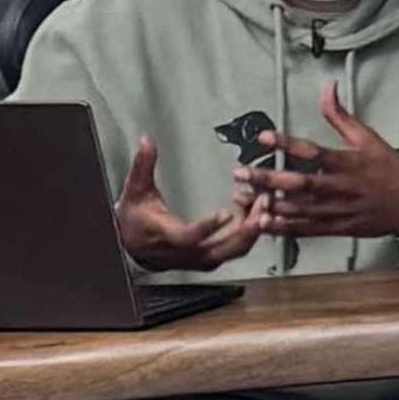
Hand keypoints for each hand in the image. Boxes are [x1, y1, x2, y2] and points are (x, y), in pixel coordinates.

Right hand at [117, 132, 262, 274]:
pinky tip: (257, 212)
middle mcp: (188, 253)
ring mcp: (202, 258)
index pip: (190, 237)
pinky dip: (249, 233)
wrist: (133, 245)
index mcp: (169, 237)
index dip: (208, 227)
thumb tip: (146, 141)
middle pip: (223, 248)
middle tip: (263, 205)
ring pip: (234, 250)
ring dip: (253, 229)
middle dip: (247, 229)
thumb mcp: (136, 190)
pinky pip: (236, 249)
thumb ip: (143, 165)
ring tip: (265, 204)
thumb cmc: (135, 219)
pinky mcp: (211, 258)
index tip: (226, 213)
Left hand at [239, 90, 398, 244]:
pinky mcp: (339, 227)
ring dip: (270, 204)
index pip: (314, 152)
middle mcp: (343, 188)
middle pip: (300, 184)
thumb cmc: (390, 169)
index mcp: (350, 163)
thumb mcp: (368, 138)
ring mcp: (340, 210)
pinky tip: (264, 222)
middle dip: (268, 179)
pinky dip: (285, 227)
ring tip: (245, 197)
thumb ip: (341, 116)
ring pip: (300, 210)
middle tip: (241, 173)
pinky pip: (308, 229)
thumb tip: (327, 88)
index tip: (263, 137)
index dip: (287, 144)